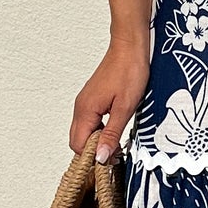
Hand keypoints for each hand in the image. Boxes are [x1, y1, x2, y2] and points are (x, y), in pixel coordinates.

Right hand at [71, 35, 150, 162]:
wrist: (130, 47)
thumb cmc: (129, 72)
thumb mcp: (125, 108)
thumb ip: (112, 134)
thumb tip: (100, 157)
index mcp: (86, 111)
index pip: (78, 146)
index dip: (93, 157)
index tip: (112, 160)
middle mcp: (80, 108)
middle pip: (77, 141)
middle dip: (93, 151)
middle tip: (116, 153)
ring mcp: (85, 103)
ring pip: (83, 132)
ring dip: (97, 141)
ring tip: (117, 142)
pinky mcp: (92, 99)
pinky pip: (89, 122)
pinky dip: (99, 130)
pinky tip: (115, 128)